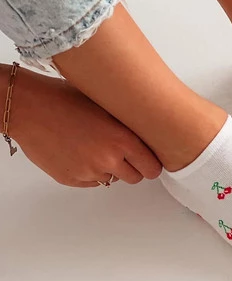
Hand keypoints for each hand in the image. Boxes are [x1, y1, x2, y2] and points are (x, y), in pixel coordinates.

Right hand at [9, 68, 162, 187]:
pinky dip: (88, 171)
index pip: (152, 167)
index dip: (151, 164)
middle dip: (132, 168)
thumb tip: (146, 134)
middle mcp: (108, 159)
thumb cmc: (65, 99)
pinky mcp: (71, 179)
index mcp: (122, 139)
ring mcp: (88, 172)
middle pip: (135, 178)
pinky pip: (89, 181)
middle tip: (122, 153)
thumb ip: (127, 126)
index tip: (148, 161)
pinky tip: (78, 151)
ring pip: (111, 179)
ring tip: (93, 146)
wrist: (30, 107)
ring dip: (108, 168)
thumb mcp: (107, 105)